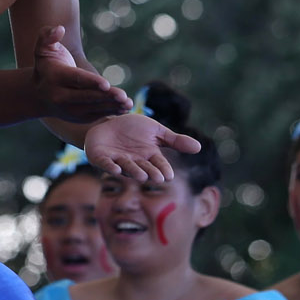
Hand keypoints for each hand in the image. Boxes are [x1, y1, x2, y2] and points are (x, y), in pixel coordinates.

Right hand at [33, 25, 131, 122]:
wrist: (38, 95)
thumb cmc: (46, 66)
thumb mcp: (42, 49)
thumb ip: (48, 36)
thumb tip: (60, 28)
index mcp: (55, 77)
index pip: (76, 79)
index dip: (91, 82)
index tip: (106, 84)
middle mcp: (61, 96)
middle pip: (87, 96)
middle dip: (106, 96)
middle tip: (123, 96)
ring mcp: (69, 110)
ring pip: (93, 108)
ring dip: (112, 106)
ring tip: (128, 103)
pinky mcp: (78, 117)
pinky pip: (96, 115)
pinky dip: (111, 111)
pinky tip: (125, 108)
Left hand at [84, 113, 202, 182]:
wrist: (107, 122)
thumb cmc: (133, 128)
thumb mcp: (156, 131)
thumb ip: (175, 140)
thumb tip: (199, 147)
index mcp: (148, 156)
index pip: (158, 163)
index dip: (163, 169)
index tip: (169, 176)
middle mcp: (134, 161)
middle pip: (143, 167)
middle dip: (150, 172)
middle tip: (157, 178)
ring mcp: (117, 160)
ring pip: (127, 167)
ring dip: (134, 171)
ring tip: (141, 175)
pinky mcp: (101, 158)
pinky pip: (106, 164)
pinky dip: (111, 166)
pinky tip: (116, 168)